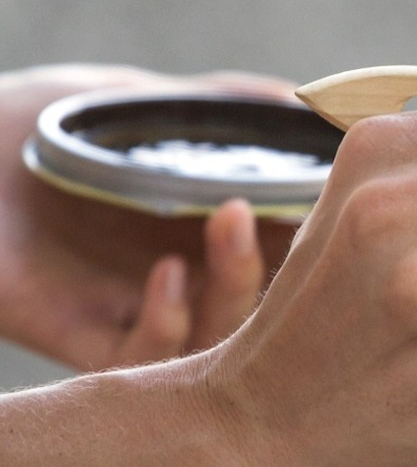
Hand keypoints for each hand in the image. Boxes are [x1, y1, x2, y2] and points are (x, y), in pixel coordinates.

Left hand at [0, 64, 297, 370]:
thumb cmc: (25, 123)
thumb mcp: (133, 101)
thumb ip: (215, 103)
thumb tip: (301, 102)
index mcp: (197, 228)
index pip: (282, 249)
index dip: (315, 234)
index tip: (335, 198)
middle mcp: (177, 275)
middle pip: (270, 304)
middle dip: (294, 267)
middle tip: (285, 211)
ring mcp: (134, 311)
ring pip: (222, 344)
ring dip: (239, 290)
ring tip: (226, 220)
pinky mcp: (86, 339)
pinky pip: (151, 365)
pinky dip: (170, 325)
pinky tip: (164, 276)